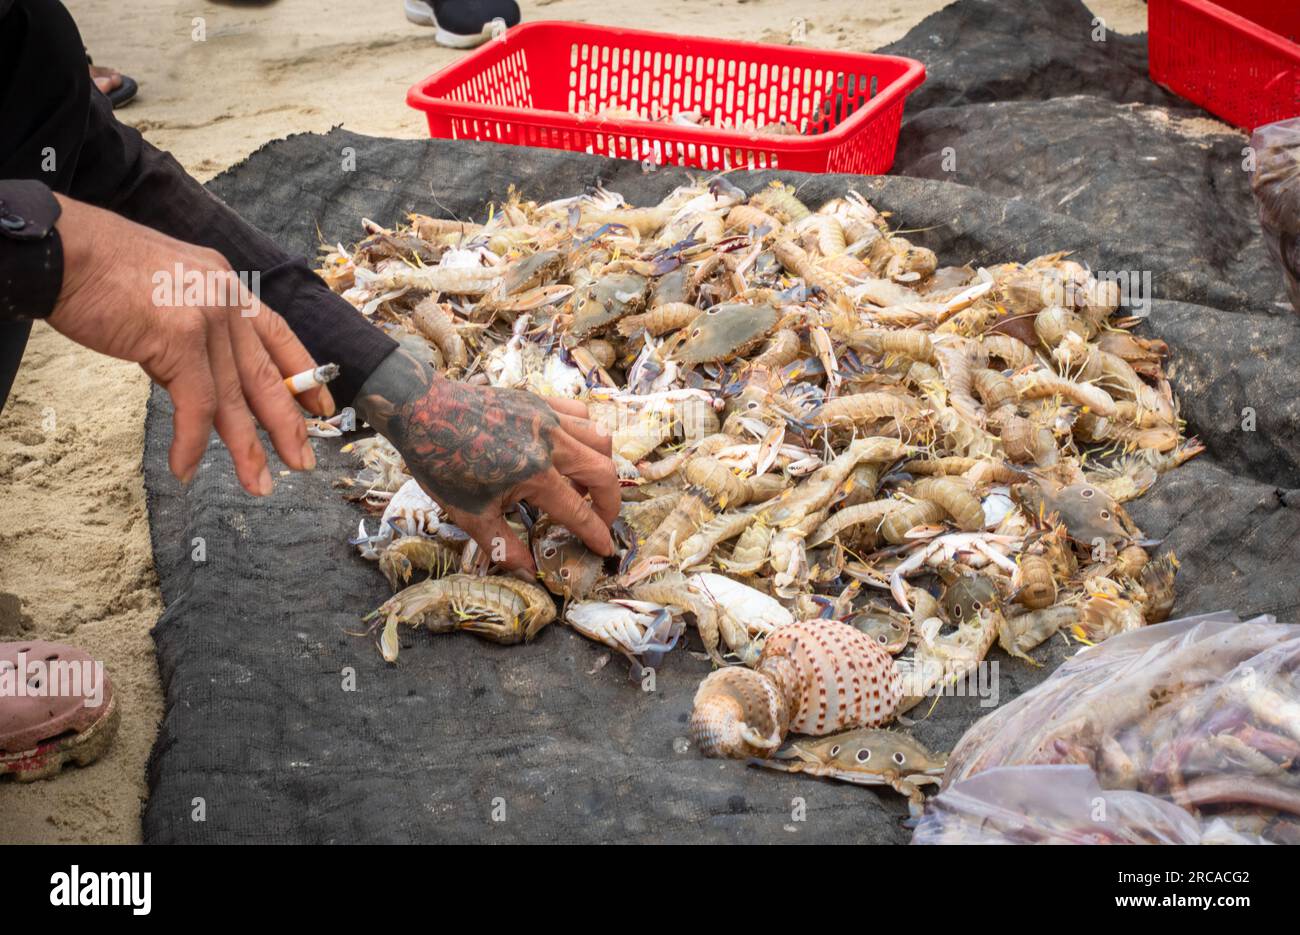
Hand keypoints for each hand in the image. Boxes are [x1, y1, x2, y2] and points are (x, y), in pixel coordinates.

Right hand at [50, 195, 332, 494]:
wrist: (63, 250)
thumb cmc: (100, 270)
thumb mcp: (166, 290)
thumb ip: (189, 330)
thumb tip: (192, 380)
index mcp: (227, 285)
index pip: (279, 335)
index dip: (303, 375)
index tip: (323, 407)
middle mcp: (226, 299)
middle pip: (266, 376)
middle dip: (288, 425)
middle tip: (302, 461)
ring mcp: (207, 318)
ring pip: (236, 399)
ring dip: (247, 449)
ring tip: (259, 484)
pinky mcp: (180, 339)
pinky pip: (195, 405)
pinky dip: (190, 443)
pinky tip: (186, 469)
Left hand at [355, 348, 618, 570]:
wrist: (421, 411)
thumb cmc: (442, 464)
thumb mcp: (470, 513)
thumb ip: (504, 544)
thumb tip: (528, 571)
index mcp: (534, 474)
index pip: (578, 511)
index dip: (595, 533)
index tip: (605, 548)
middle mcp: (550, 443)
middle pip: (602, 473)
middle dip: (610, 501)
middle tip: (602, 518)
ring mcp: (547, 417)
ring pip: (599, 438)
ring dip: (602, 465)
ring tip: (587, 484)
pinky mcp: (539, 400)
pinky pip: (580, 413)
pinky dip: (586, 433)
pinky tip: (571, 449)